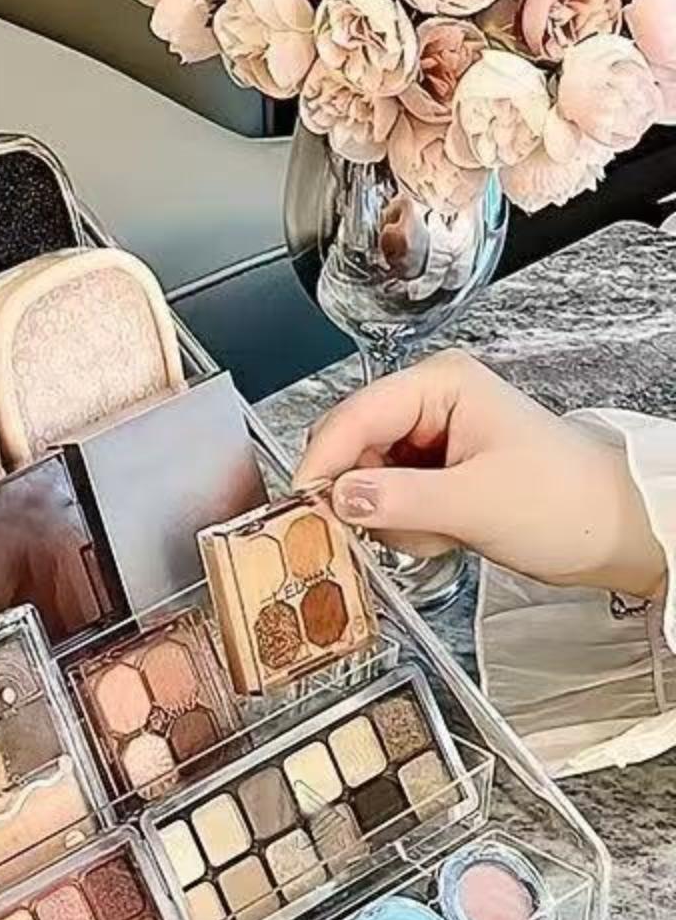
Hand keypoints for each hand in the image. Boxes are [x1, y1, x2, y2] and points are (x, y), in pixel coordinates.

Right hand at [294, 349, 666, 600]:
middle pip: (348, 448)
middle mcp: (427, 404)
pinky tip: (439, 533)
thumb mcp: (475, 502)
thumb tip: (335, 499)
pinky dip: (401, 527)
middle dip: (361, 496)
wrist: (615, 531)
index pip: (352, 417)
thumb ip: (397, 499)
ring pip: (360, 480)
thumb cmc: (568, 501)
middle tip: (386, 529)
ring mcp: (427, 439)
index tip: (304, 509)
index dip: (322, 464)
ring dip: (386, 518)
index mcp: (439, 385)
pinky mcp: (430, 473)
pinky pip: (382, 501)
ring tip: (436, 531)